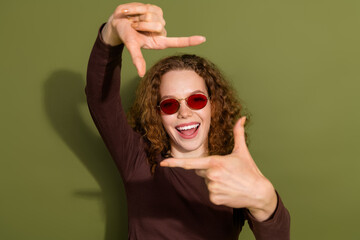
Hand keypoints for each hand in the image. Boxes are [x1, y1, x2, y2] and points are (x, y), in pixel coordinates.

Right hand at [102, 3, 205, 76]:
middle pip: (159, 25)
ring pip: (154, 15)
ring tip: (134, 21)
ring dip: (140, 17)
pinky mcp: (156, 9)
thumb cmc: (125, 36)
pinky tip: (135, 13)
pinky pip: (150, 7)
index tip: (203, 39)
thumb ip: (137, 59)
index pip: (177, 41)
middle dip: (143, 25)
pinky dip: (139, 9)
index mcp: (159, 42)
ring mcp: (160, 19)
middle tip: (134, 27)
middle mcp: (161, 31)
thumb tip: (141, 74)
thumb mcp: (131, 47)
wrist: (118, 22)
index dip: (189, 40)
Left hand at [160, 117, 277, 220]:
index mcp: (215, 162)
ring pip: (206, 182)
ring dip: (214, 181)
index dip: (174, 163)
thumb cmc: (250, 170)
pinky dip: (217, 191)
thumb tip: (241, 117)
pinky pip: (210, 193)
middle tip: (226, 172)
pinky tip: (229, 190)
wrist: (259, 193)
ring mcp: (212, 188)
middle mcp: (211, 175)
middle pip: (200, 171)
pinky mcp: (214, 199)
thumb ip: (238, 133)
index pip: (190, 163)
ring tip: (230, 181)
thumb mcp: (242, 151)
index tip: (163, 163)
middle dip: (209, 170)